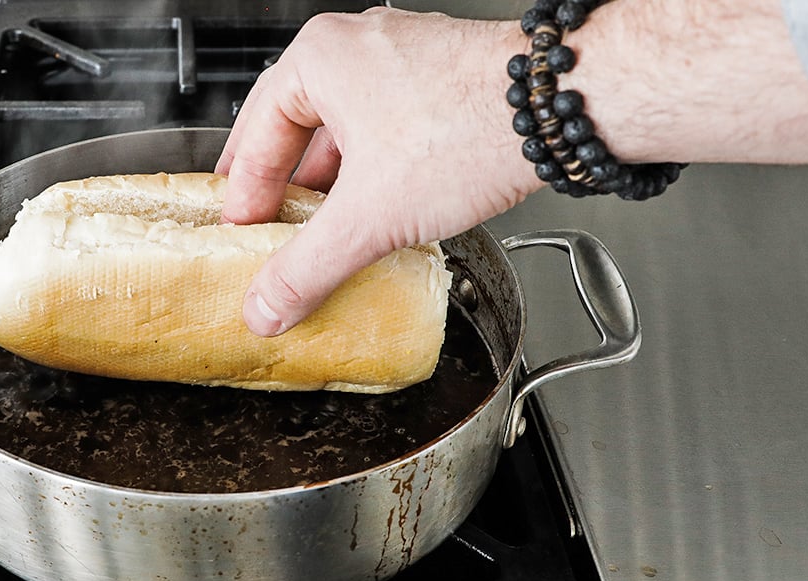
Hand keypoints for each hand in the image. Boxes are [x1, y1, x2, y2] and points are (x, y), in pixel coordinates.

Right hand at [216, 8, 540, 336]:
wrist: (565, 110)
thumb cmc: (471, 129)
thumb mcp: (368, 217)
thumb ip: (307, 267)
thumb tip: (266, 305)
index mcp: (319, 58)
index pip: (256, 136)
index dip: (244, 195)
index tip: (242, 233)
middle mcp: (357, 48)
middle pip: (296, 129)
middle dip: (284, 187)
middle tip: (268, 228)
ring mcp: (403, 61)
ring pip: (345, 129)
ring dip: (330, 182)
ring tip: (322, 228)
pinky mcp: (441, 82)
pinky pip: (385, 129)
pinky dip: (372, 171)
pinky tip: (379, 208)